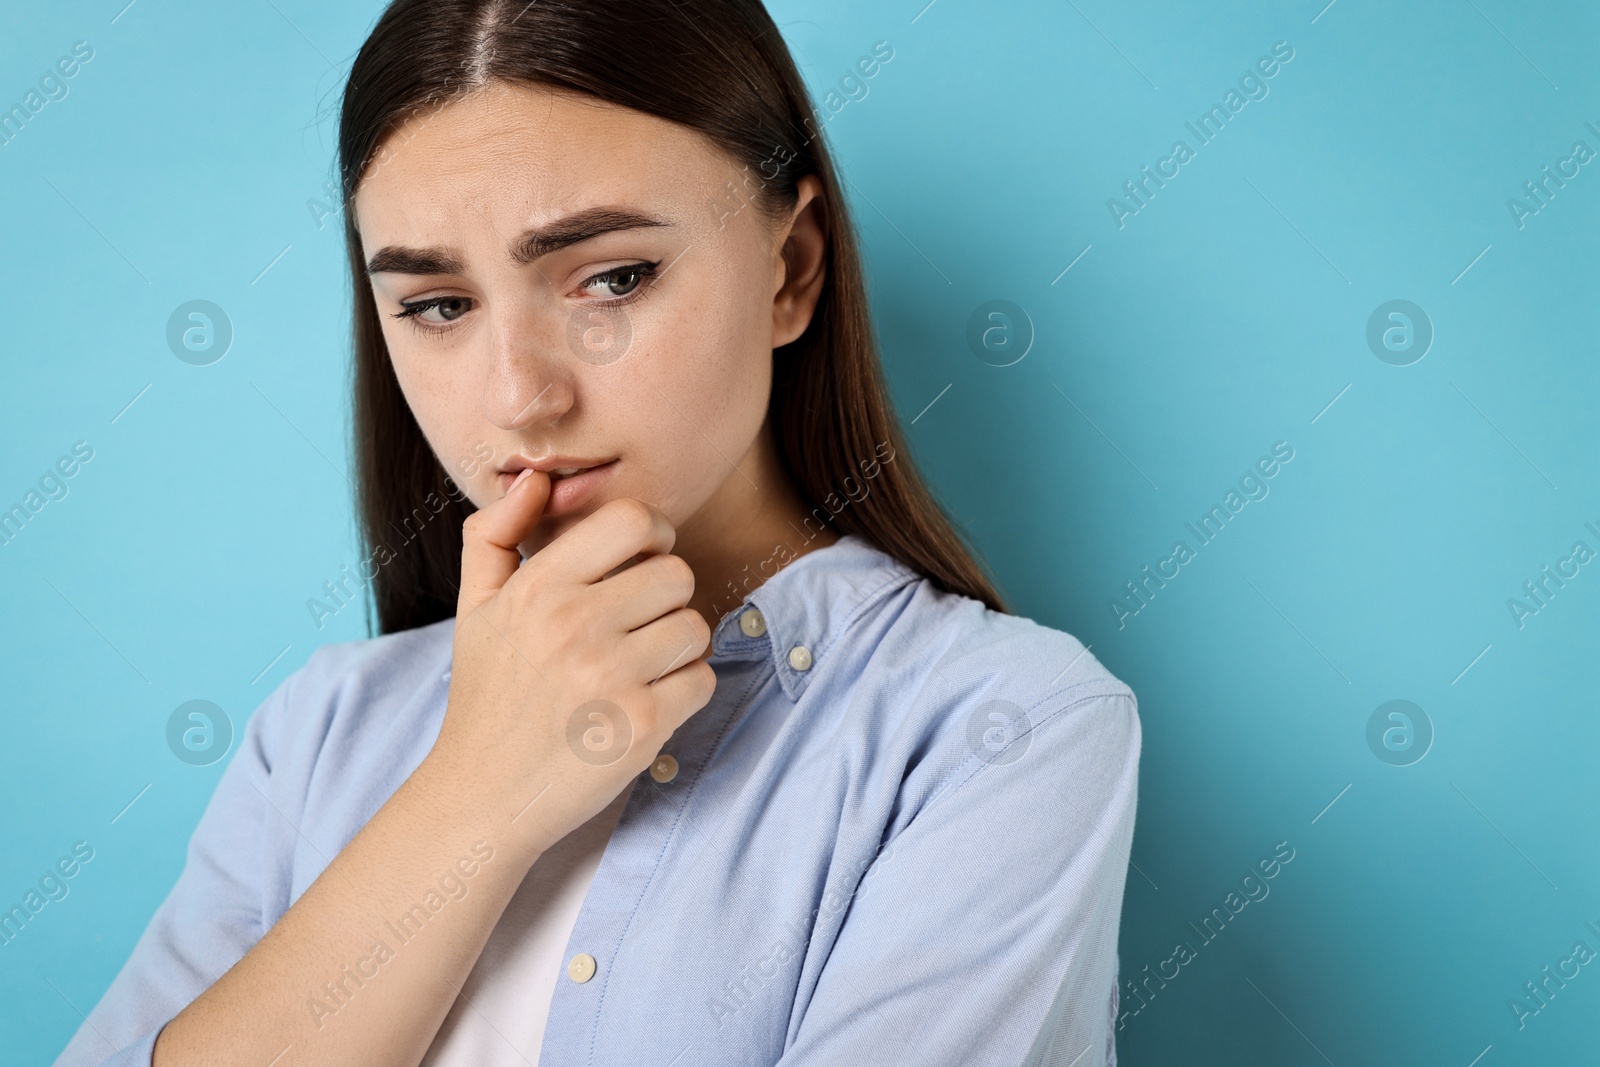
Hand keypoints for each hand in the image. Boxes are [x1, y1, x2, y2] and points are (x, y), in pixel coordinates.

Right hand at [427, 468, 717, 866]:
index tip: (641, 560)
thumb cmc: (487, 697)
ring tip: (640, 667)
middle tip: (639, 624)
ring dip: (678, 647)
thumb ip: (494, 535)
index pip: (632, 519)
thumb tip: (536, 481)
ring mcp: (610, 677)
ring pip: (695, 626)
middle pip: (676, 572)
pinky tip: (647, 703)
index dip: (652, 534)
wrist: (482, 796)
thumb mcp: (474, 608)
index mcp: (538, 588)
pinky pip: (702, 680)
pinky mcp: (641, 727)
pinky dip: (685, 692)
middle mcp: (574, 625)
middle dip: (666, 596)